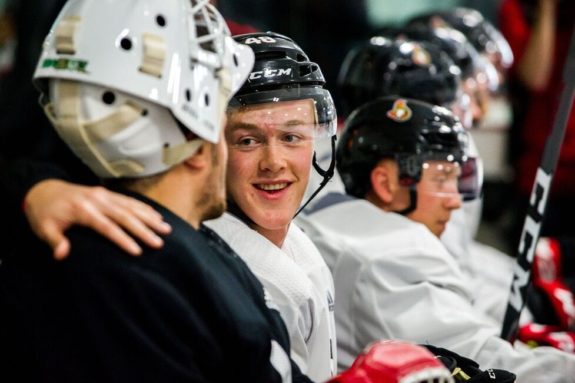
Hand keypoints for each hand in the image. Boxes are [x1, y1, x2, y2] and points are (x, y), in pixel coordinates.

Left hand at [24, 180, 170, 259]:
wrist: (42, 189)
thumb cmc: (44, 213)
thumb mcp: (43, 229)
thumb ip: (54, 241)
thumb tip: (61, 255)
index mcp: (82, 210)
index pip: (107, 227)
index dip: (123, 239)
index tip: (137, 252)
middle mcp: (97, 200)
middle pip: (125, 216)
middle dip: (144, 230)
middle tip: (159, 242)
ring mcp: (104, 194)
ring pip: (131, 206)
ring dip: (150, 217)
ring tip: (165, 229)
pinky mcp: (107, 193)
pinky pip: (130, 200)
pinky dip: (144, 208)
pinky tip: (157, 216)